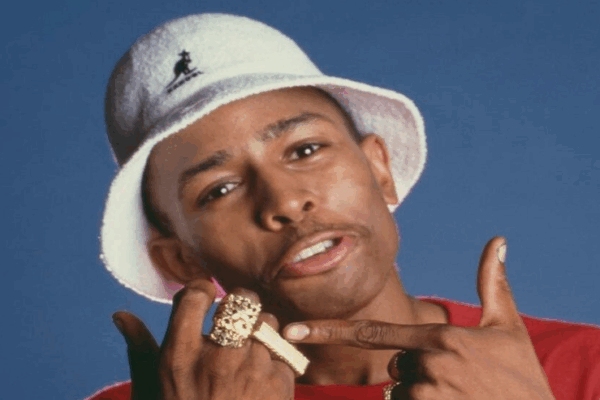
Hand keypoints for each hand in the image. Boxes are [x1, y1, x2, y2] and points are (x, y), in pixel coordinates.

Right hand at [112, 282, 294, 399]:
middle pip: (240, 301)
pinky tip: (263, 380)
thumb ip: (140, 347)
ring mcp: (252, 370)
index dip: (201, 290)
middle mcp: (217, 358)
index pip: (193, 297)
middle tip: (240, 313)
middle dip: (242, 302)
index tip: (206, 296)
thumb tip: (120, 315)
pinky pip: (284, 352)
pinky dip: (277, 362)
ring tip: (251, 352)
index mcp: (181, 356)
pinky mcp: (279, 384)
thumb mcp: (151, 387)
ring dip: (262, 331)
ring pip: (268, 321)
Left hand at [283, 237, 555, 399]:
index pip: (372, 332)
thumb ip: (493, 285)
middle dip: (417, 370)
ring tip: (462, 396)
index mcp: (440, 339)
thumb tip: (497, 241)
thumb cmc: (522, 377)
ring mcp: (428, 396)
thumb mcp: (508, 328)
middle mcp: (429, 366)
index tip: (291, 331)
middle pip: (397, 365)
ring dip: (425, 395)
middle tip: (457, 378)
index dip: (329, 331)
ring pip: (403, 393)